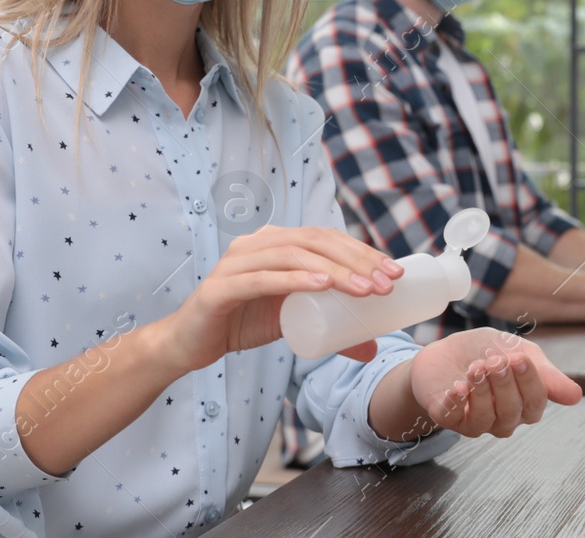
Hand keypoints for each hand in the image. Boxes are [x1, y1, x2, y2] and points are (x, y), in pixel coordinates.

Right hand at [159, 226, 403, 373]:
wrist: (189, 343)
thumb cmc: (242, 323)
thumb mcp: (293, 324)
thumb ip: (329, 331)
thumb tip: (371, 347)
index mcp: (276, 242)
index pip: (327, 238)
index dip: (363, 251)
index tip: (394, 273)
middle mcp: (256, 243)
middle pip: (315, 242)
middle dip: (357, 261)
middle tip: (386, 284)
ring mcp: (236, 261)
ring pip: (294, 256)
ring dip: (334, 271)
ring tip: (364, 290)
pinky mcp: (221, 287)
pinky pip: (262, 278)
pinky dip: (294, 280)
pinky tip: (321, 285)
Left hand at [406, 329, 582, 438]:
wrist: (447, 350)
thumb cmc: (486, 352)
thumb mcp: (519, 352)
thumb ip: (545, 374)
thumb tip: (576, 396)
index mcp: (525, 404)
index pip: (535, 402)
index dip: (529, 381)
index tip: (518, 357)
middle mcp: (503, 419)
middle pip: (512, 411)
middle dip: (503, 383)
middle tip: (494, 360)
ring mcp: (477, 422)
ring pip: (485, 418)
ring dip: (481, 390)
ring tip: (475, 368)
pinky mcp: (450, 419)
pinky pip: (455, 419)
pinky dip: (457, 402)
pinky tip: (457, 386)